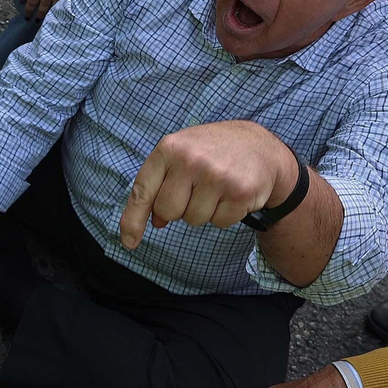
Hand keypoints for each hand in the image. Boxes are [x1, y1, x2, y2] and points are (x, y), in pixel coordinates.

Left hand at [119, 121, 296, 249]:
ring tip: (216, 187)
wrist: (259, 147)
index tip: (129, 241)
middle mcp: (191, 160)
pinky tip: (232, 193)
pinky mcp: (241, 191)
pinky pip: (220, 222)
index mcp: (169, 149)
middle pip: (168, 211)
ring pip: (194, 220)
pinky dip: (225, 214)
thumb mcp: (180, 156)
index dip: (133, 220)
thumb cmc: (211, 153)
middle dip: (179, 209)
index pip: (142, 191)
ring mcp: (217, 175)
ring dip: (204, 211)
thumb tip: (156, 221)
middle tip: (196, 189)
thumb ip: (161, 185)